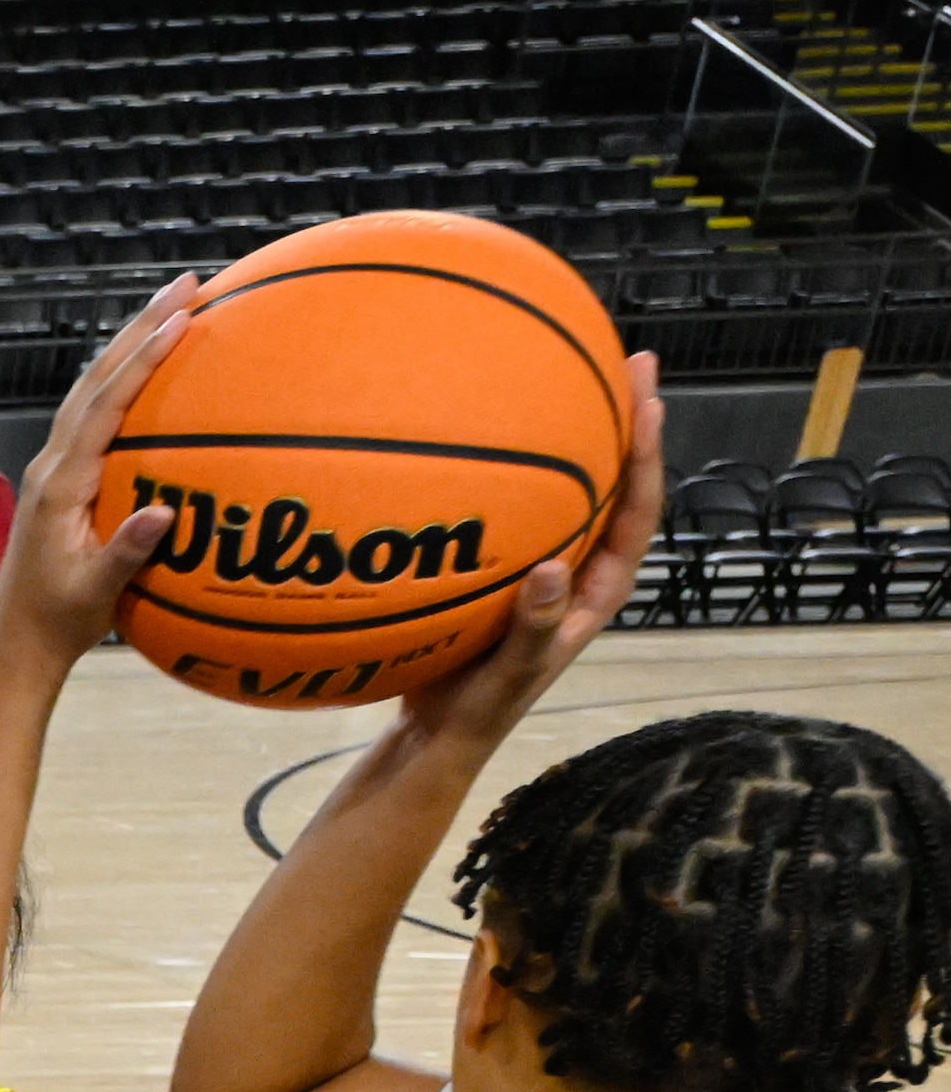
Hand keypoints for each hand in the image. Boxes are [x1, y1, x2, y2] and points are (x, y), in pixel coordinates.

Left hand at [0, 275, 203, 655]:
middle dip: (140, 327)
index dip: (142, 361)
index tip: (180, 319)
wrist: (19, 644)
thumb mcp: (97, 593)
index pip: (104, 407)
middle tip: (188, 283)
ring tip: (175, 305)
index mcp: (60, 486)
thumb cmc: (59, 623)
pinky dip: (124, 380)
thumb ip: (127, 553)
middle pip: (96, 380)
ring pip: (92, 390)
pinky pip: (95, 415)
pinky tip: (154, 367)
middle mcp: (52, 466)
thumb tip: (164, 511)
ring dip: (131, 345)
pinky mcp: (62, 479)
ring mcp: (54, 469)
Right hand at [384, 350, 665, 760]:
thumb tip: (551, 570)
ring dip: (580, 433)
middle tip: (630, 360)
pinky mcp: (509, 565)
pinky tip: (490, 435)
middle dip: (627, 420)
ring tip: (579, 375)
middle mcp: (582, 566)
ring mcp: (547, 564)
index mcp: (600, 587)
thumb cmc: (484, 707)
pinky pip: (523, 504)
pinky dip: (517, 467)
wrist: (441, 731)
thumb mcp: (512, 671)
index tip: (649, 400)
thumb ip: (535, 626)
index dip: (646, 454)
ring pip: (573, 487)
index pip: (637, 509)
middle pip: (618, 481)